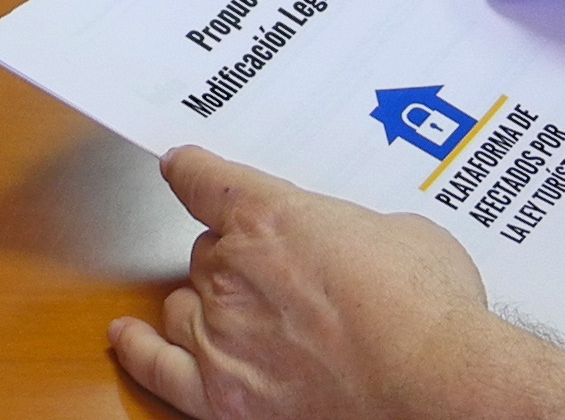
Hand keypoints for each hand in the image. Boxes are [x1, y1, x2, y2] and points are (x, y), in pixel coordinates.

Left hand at [108, 145, 505, 419]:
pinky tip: (128, 337)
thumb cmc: (428, 315)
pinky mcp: (223, 396)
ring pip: (182, 304)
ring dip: (203, 304)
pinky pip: (158, 368)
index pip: (206, 181)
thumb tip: (357, 248)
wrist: (437, 388)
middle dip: (236, 260)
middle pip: (205, 252)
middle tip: (278, 276)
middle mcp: (233, 270)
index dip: (192, 172)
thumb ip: (356, 230)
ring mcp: (223, 336)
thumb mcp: (401, 233)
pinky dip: (139, 349)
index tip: (181, 167)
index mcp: (271, 216)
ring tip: (234, 311)